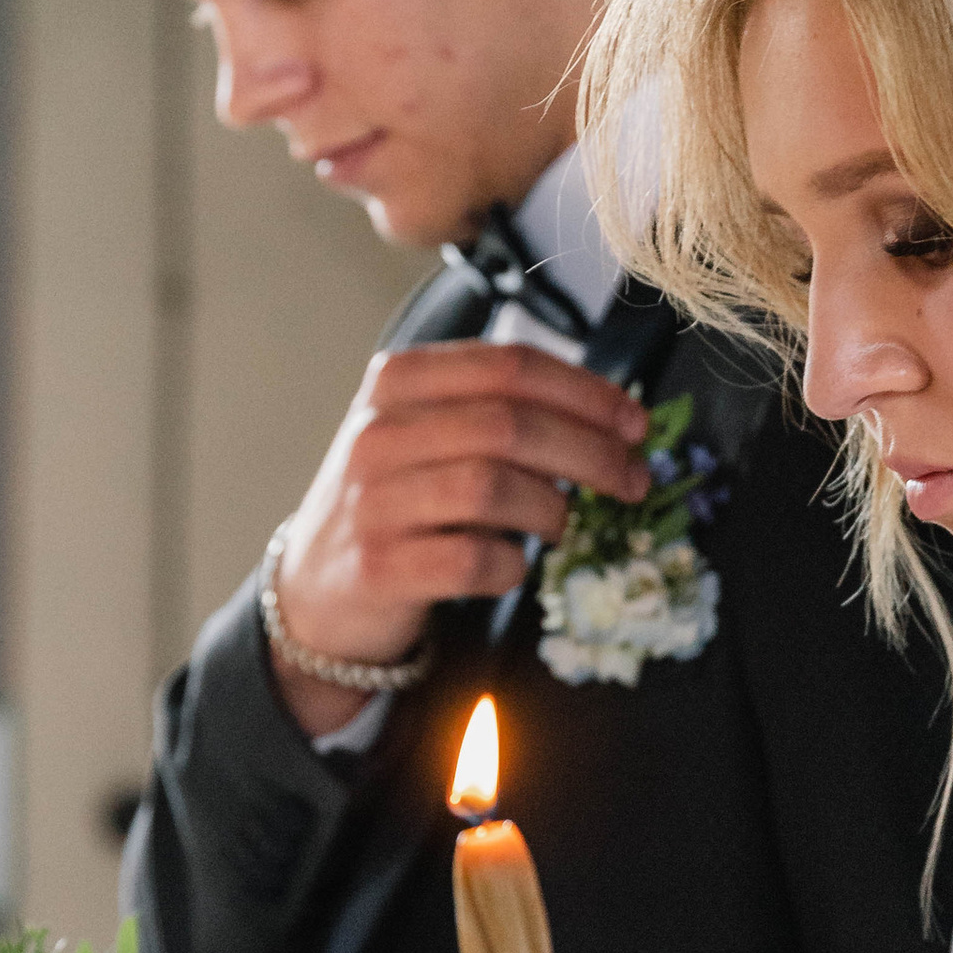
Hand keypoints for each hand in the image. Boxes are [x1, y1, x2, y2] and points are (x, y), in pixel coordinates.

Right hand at [267, 338, 649, 730]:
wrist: (317, 586)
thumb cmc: (397, 501)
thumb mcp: (430, 433)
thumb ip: (500, 411)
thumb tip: (610, 418)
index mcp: (398, 380)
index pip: (510, 366)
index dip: (586, 393)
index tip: (635, 423)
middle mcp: (378, 432)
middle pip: (511, 425)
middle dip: (592, 452)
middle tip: (634, 479)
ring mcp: (371, 500)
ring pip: (495, 488)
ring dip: (551, 510)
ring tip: (559, 525)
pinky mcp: (377, 567)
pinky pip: (474, 560)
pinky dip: (511, 565)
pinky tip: (510, 565)